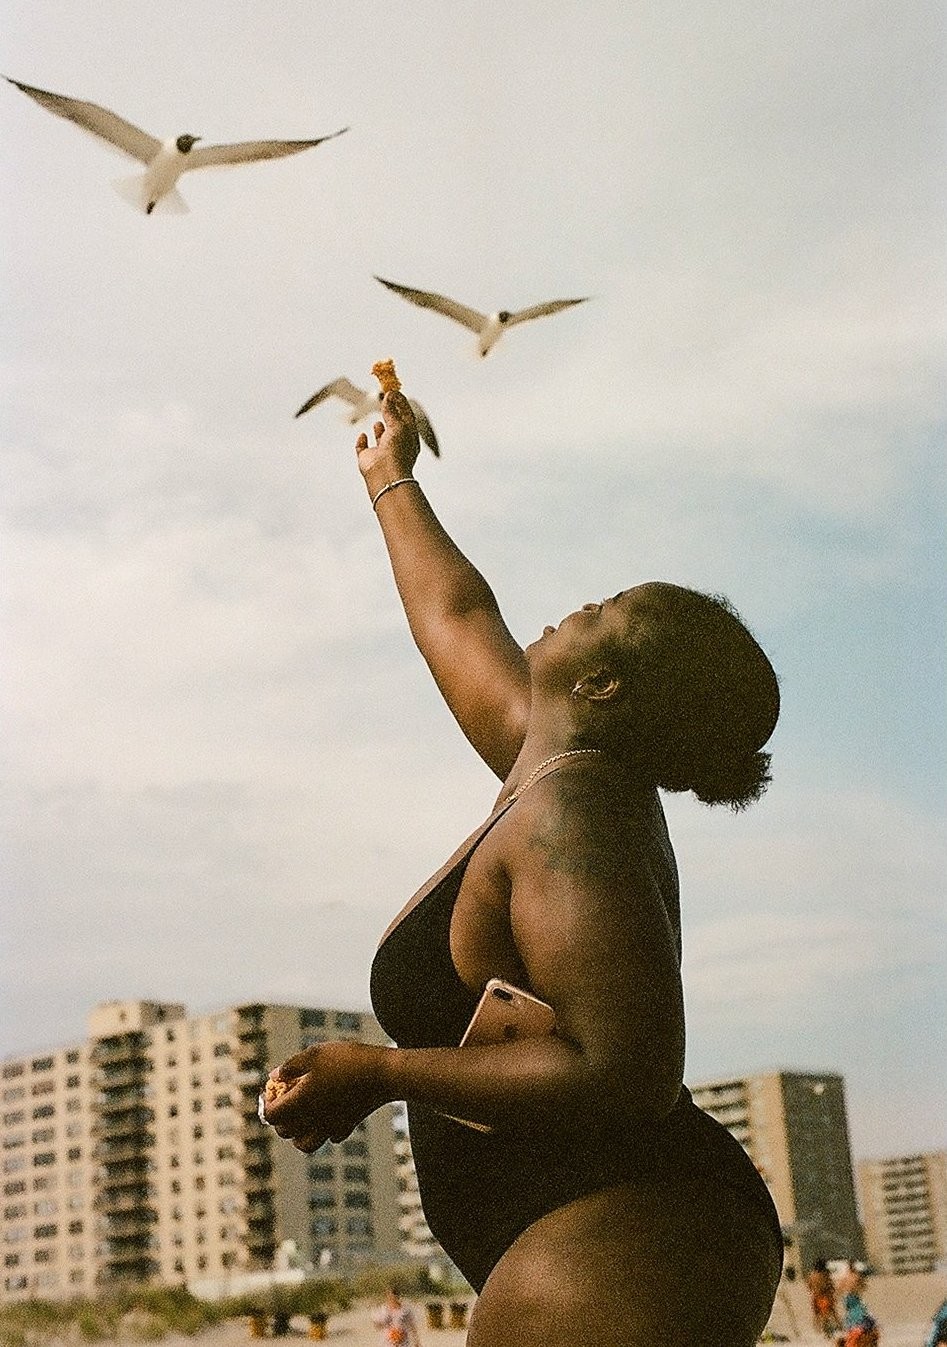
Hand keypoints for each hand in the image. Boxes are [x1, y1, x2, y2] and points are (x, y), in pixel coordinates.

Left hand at [261, 1040, 389, 1152]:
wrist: (382, 1073)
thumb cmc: (347, 1060)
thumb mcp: (315, 1054)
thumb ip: (291, 1066)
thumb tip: (273, 1076)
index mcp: (301, 1103)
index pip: (272, 1116)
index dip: (267, 1104)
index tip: (270, 1091)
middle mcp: (313, 1121)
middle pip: (285, 1132)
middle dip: (280, 1118)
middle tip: (284, 1099)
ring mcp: (330, 1127)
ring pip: (304, 1144)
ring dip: (298, 1132)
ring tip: (302, 1113)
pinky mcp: (347, 1127)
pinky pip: (329, 1137)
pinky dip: (323, 1130)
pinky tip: (328, 1113)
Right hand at [356, 390, 420, 486]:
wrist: (385, 475)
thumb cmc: (397, 451)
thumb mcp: (397, 426)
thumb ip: (392, 411)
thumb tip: (388, 395)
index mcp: (408, 438)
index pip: (406, 417)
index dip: (401, 404)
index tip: (395, 391)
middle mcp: (396, 445)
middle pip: (394, 427)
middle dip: (390, 416)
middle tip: (385, 400)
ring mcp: (381, 453)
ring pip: (381, 440)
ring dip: (380, 431)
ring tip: (378, 423)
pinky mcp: (367, 458)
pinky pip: (363, 448)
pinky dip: (362, 442)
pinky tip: (363, 436)